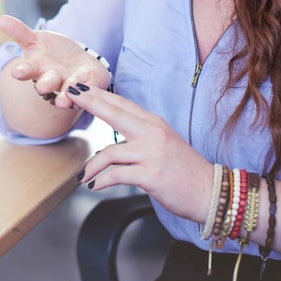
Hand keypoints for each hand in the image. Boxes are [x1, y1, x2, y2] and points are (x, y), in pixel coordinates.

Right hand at [0, 14, 111, 108]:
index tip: (16, 73)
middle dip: (45, 85)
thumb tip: (0, 18)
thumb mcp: (33, 40)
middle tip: (42, 87)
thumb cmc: (50, 53)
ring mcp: (70, 83)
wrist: (75, 64)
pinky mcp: (88, 83)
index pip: (27, 70)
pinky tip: (89, 88)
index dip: (22, 71)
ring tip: (63, 101)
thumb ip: (19, 32)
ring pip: (67, 91)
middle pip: (47, 82)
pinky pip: (90, 85)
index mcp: (36, 68)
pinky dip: (90, 88)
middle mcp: (52, 79)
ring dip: (65, 97)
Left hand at [67, 83, 214, 223]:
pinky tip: (96, 186)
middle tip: (69, 97)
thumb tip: (115, 141)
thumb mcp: (164, 144)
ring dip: (92, 166)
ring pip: (109, 152)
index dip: (99, 95)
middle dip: (89, 102)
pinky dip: (102, 181)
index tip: (80, 89)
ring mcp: (152, 153)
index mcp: (154, 124)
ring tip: (84, 176)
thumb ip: (141, 137)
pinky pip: (116, 174)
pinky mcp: (150, 174)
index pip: (122, 104)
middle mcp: (153, 133)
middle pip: (114, 112)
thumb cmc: (184, 171)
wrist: (210, 191)